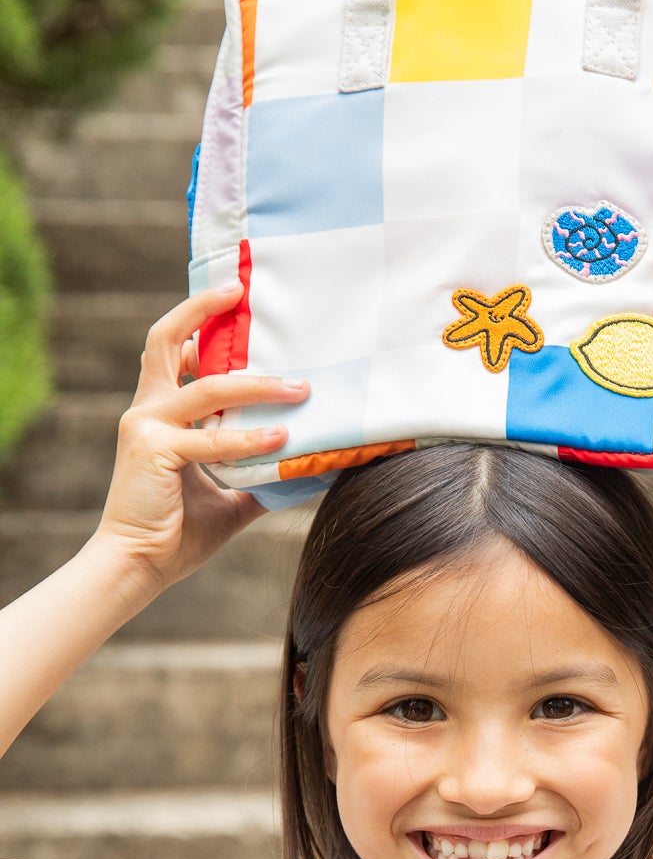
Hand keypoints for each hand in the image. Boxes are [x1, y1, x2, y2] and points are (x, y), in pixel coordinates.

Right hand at [94, 282, 308, 594]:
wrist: (139, 567)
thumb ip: (258, 476)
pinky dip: (250, 439)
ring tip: (299, 389)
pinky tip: (283, 441)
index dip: (197, 321)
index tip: (233, 300)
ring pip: (205, 386)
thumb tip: (307, 468)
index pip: (173, 352)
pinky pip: (212, 438)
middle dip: (201, 309)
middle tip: (241, 292)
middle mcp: (149, 411)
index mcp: (160, 414)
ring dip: (258, 385)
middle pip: (166, 339)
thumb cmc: (177, 534)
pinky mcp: (153, 450)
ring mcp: (147, 426)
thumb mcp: (228, 497)